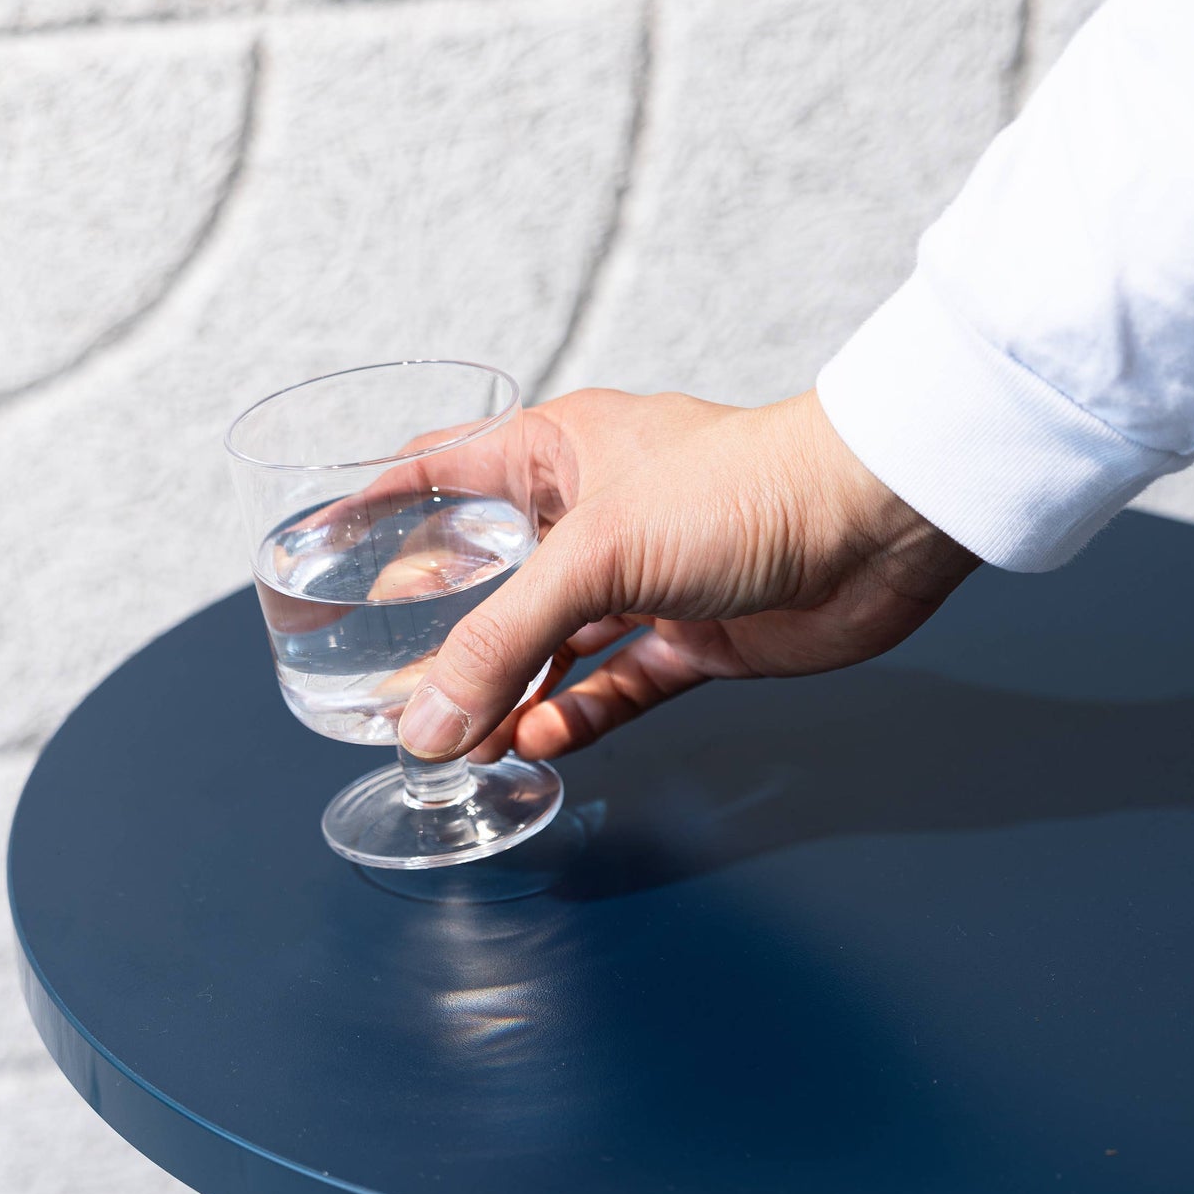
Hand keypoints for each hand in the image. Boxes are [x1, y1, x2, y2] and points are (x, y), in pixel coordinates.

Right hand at [395, 388, 978, 761]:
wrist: (878, 525)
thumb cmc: (743, 488)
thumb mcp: (595, 553)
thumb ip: (500, 639)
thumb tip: (427, 723)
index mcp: (553, 451)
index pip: (436, 474)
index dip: (373, 511)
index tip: (316, 553)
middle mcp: (590, 512)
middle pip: (486, 574)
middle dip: (435, 629)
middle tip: (379, 683)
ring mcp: (640, 579)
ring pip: (546, 642)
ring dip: (500, 688)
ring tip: (448, 737)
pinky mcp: (689, 637)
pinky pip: (609, 685)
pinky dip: (570, 715)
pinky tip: (528, 741)